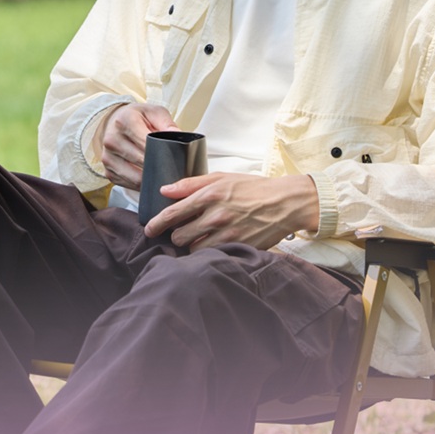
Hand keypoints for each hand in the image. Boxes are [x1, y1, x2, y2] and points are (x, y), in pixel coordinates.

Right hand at [100, 103, 179, 190]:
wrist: (115, 122)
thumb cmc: (137, 118)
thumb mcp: (154, 112)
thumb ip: (167, 123)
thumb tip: (178, 136)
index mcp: (124, 121)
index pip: (146, 143)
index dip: (161, 153)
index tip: (173, 158)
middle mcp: (112, 139)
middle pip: (141, 161)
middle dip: (158, 166)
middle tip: (172, 168)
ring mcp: (107, 157)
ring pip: (135, 178)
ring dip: (151, 178)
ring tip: (162, 174)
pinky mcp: (108, 171)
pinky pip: (129, 184)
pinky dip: (141, 184)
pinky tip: (148, 177)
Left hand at [144, 171, 319, 251]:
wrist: (285, 203)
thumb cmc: (253, 188)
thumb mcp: (222, 177)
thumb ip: (191, 184)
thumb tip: (164, 190)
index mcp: (209, 194)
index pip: (172, 213)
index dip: (156, 224)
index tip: (149, 229)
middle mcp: (215, 215)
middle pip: (179, 236)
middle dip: (177, 235)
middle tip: (183, 230)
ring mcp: (226, 234)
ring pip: (193, 249)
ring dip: (192, 245)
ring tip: (199, 237)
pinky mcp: (236, 247)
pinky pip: (210, 255)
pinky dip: (207, 252)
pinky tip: (212, 244)